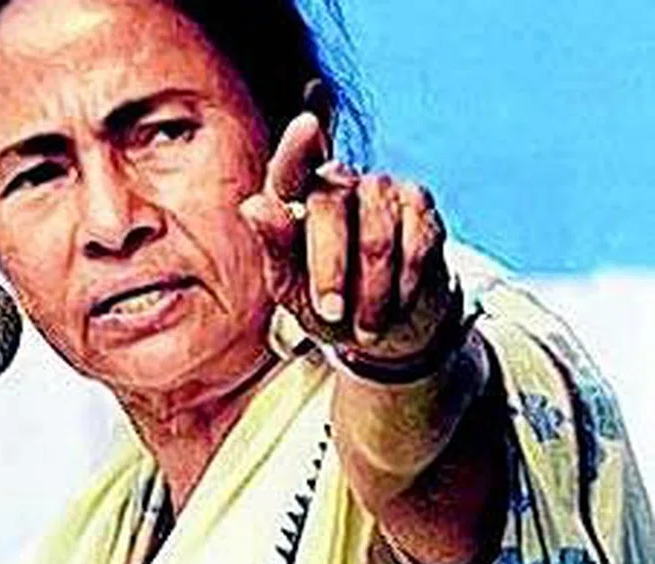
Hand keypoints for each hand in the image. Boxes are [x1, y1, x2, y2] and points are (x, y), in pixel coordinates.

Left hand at [240, 113, 454, 361]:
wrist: (387, 327)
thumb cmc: (329, 304)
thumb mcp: (291, 288)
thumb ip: (274, 248)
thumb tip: (254, 206)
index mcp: (295, 197)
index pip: (291, 168)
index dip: (298, 148)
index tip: (307, 127)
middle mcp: (337, 180)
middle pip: (329, 209)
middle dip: (329, 272)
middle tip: (332, 315)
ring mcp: (380, 187)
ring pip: (375, 235)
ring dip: (371, 290)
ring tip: (366, 326)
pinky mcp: (418, 204)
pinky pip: (414, 244)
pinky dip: (404, 284)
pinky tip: (398, 302)